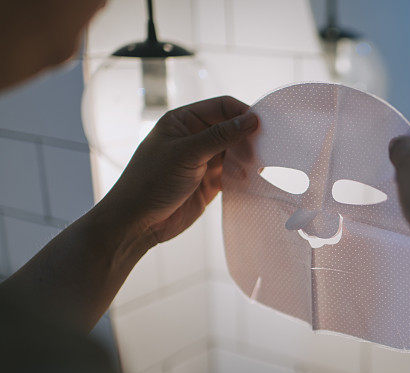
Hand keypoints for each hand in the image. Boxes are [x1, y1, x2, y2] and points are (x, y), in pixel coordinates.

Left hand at [102, 96, 257, 244]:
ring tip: (259, 165)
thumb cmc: (152, 181)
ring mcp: (202, 160)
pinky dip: (243, 175)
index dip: (242, 113)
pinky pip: (232, 173)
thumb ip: (220, 136)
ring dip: (247, 157)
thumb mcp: (187, 153)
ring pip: (234, 151)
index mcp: (183, 121)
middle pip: (231, 129)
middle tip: (265, 148)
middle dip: (248, 137)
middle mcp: (194, 137)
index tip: (262, 126)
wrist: (138, 222)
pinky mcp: (209, 182)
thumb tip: (250, 120)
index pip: (221, 107)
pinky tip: (252, 178)